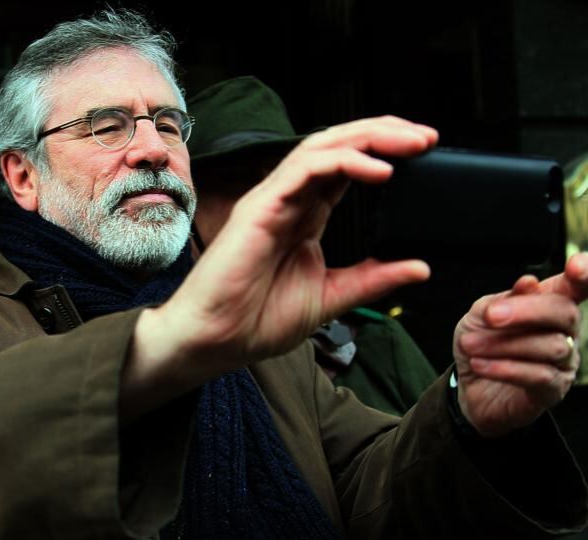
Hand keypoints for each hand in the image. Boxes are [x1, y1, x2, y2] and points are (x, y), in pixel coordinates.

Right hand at [132, 116, 436, 396]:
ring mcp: (273, 199)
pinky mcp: (260, 207)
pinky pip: (303, 170)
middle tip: (427, 137)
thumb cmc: (257, 320)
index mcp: (304, 217)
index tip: (426, 154)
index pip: (347, 168)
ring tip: (410, 143)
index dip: (384, 153)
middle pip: (338, 147)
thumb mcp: (332, 297)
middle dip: (384, 134)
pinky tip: (376, 169)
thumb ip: (373, 279)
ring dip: (369, 139)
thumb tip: (419, 267)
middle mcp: (289, 200)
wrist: (217, 339)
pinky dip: (343, 162)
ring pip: (322, 148)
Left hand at [454, 253, 587, 436]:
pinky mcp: (552, 390)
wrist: (467, 385)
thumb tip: (529, 283)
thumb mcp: (482, 315)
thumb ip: (505, 299)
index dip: (584, 274)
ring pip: (551, 346)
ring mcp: (564, 362)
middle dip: (527, 311)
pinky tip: (479, 364)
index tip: (574, 267)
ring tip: (469, 345)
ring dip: (503, 344)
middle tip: (490, 316)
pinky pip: (539, 376)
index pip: (576, 287)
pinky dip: (504, 368)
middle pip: (565, 312)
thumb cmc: (481, 343)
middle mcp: (566, 332)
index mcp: (550, 305)